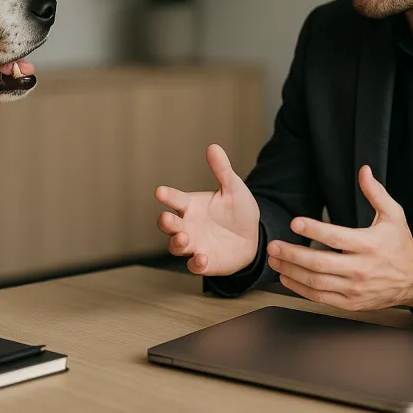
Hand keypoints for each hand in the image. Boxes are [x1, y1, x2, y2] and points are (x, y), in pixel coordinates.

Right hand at [154, 144, 260, 275]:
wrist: (253, 237)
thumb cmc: (238, 211)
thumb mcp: (233, 188)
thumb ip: (222, 171)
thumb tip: (214, 147)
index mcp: (191, 205)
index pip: (175, 199)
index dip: (167, 195)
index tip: (160, 191)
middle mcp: (188, 225)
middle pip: (169, 225)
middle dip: (165, 222)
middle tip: (165, 218)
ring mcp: (194, 245)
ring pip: (176, 246)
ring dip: (177, 243)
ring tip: (184, 238)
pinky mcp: (205, 262)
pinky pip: (194, 265)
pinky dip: (196, 263)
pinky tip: (202, 258)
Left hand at [266, 165, 412, 310]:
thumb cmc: (400, 245)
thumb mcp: (393, 215)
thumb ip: (376, 193)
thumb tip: (364, 171)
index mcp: (370, 245)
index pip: (336, 237)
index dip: (314, 229)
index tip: (294, 222)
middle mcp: (361, 269)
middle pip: (320, 263)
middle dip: (293, 254)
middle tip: (273, 245)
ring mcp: (355, 289)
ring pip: (317, 282)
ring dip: (291, 271)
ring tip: (274, 260)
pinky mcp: (351, 303)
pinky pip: (321, 297)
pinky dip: (300, 289)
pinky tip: (287, 277)